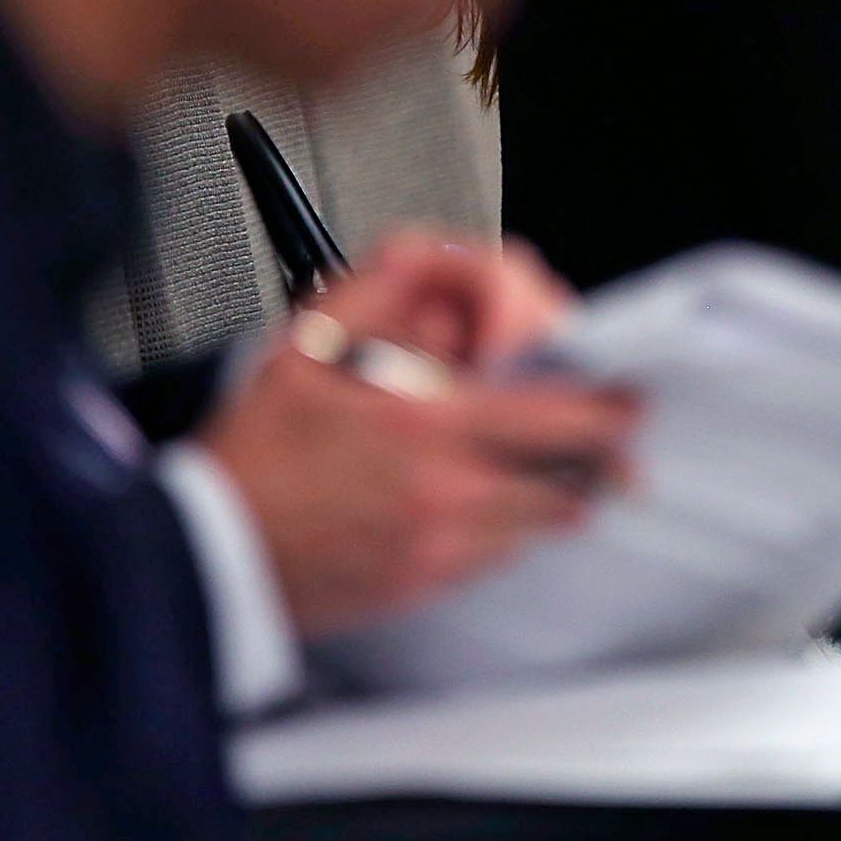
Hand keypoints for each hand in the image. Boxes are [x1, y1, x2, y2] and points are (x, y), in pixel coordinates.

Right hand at [199, 231, 636, 635]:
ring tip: (547, 473)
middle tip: (614, 448)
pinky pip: (497, 557)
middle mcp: (448, 491)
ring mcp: (442, 546)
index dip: (610, 409)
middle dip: (603, 462)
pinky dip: (506, 530)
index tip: (629, 399)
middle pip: (570, 482)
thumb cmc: (251, 458)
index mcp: (428, 424)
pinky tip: (481, 507)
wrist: (210, 554)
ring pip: (538, 522)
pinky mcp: (426, 585)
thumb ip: (377, 290)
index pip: (559, 418)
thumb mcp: (305, 348)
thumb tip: (427, 254)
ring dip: (553, 495)